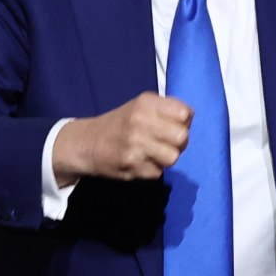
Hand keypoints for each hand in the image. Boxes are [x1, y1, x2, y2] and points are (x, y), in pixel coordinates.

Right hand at [52, 92, 191, 185]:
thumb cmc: (121, 123)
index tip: (173, 125)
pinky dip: (152, 169)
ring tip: (154, 154)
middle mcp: (141, 121)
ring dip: (166, 158)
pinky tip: (140, 162)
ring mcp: (136, 144)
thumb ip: (165, 109)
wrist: (87, 143)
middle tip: (166, 143)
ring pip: (173, 157)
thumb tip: (189, 120)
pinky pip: (158, 172)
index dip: (183, 122)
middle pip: (182, 137)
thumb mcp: (141, 106)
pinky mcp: (132, 165)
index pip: (185, 113)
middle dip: (178, 143)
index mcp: (146, 103)